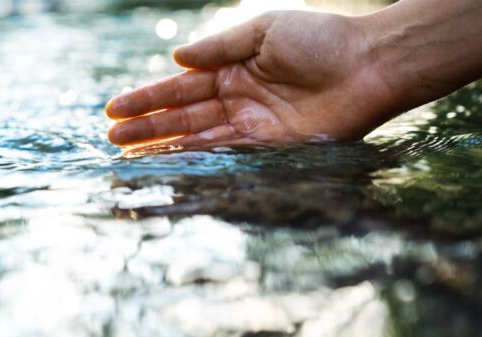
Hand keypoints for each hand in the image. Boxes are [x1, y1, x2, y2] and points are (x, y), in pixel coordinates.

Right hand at [105, 11, 393, 151]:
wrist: (369, 65)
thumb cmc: (320, 39)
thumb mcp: (264, 30)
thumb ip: (219, 47)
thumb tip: (176, 58)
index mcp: (232, 68)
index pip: (180, 87)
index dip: (147, 98)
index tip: (113, 108)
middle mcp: (237, 98)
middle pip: (183, 116)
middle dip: (148, 126)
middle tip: (112, 138)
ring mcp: (252, 124)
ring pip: (199, 137)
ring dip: (165, 146)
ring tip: (130, 154)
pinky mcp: (271, 146)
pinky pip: (228, 152)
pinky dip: (200, 157)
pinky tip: (173, 161)